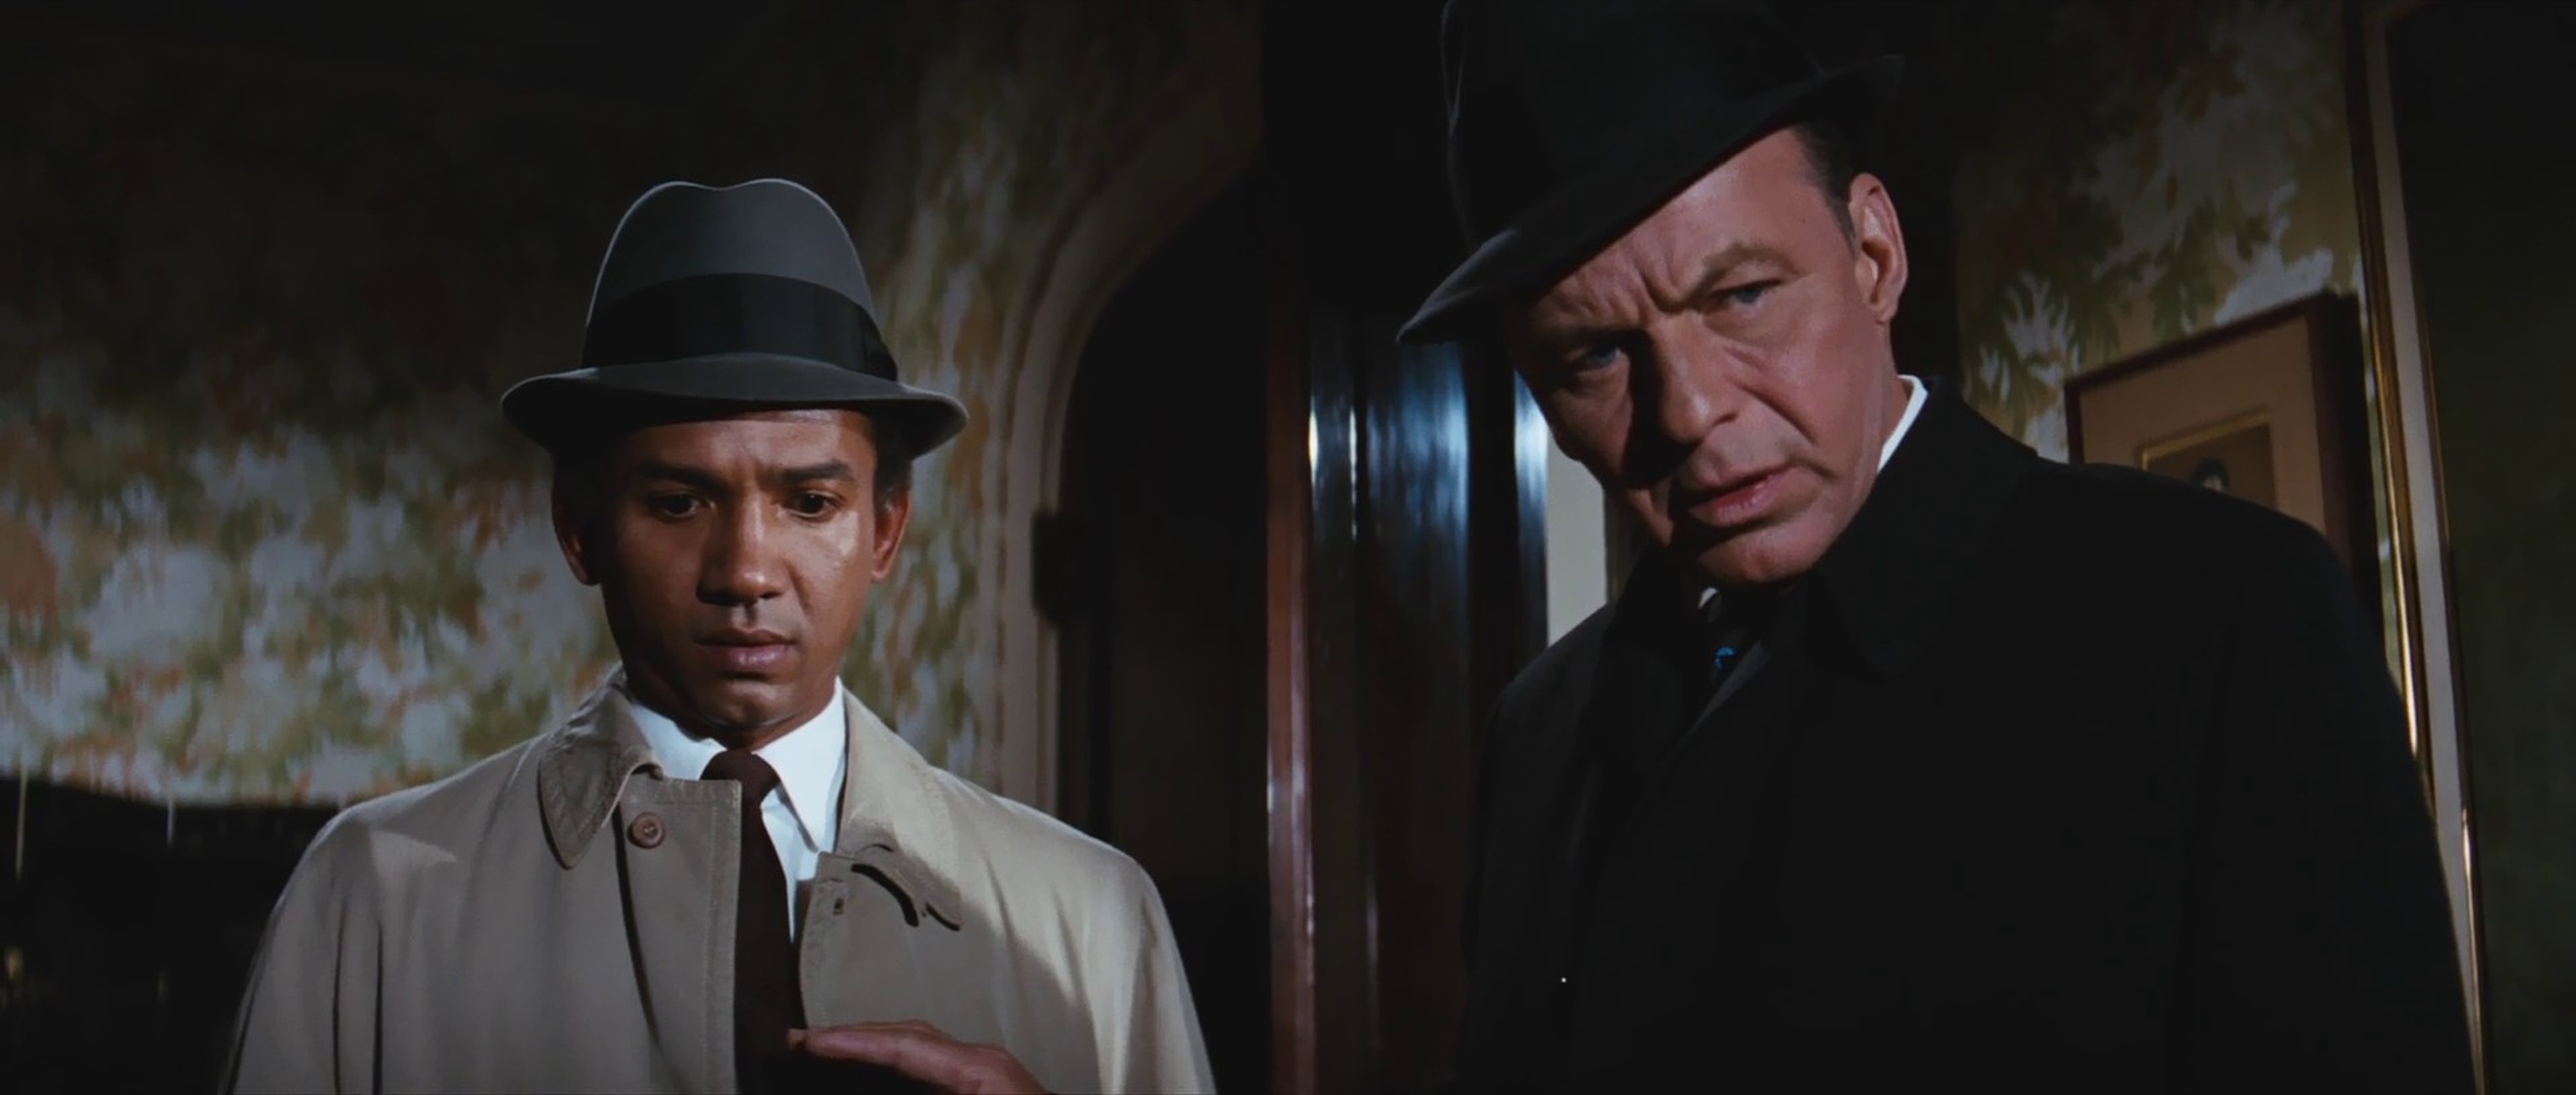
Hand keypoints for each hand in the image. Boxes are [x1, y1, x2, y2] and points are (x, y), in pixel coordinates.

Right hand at [789, 1022, 1047, 1094]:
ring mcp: (986, 1073)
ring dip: (873, 1048)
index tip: (809, 1042)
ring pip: (919, 1048)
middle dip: (854, 1038)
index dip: (852, 1042)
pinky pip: (932, 1067)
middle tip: (801, 1042)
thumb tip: (867, 1087)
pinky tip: (872, 1073)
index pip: (905, 1045)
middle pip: (908, 1036)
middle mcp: (983, 1063)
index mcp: (980, 1072)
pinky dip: (897, 1063)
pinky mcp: (983, 1088)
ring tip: (826, 1052)